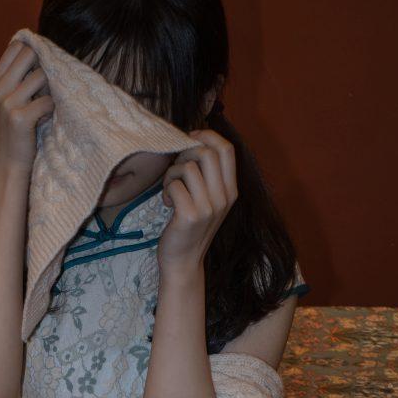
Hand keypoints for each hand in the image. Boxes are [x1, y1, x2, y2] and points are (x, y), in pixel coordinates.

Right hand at [0, 37, 53, 176]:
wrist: (7, 166)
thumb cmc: (11, 133)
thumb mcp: (3, 102)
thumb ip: (14, 79)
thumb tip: (36, 52)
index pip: (15, 47)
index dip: (32, 52)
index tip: (37, 68)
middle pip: (29, 55)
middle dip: (41, 68)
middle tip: (42, 88)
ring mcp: (7, 103)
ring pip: (41, 77)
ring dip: (48, 90)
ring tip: (43, 107)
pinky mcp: (20, 118)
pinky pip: (48, 100)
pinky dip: (50, 109)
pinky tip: (44, 119)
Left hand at [157, 128, 236, 272]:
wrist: (184, 262)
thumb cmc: (190, 228)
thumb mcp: (209, 201)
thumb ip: (208, 176)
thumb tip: (194, 142)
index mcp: (231, 190)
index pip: (227, 149)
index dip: (206, 136)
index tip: (190, 139)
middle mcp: (224, 197)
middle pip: (206, 152)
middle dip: (185, 153)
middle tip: (176, 169)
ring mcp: (209, 207)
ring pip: (188, 167)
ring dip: (172, 173)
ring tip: (170, 189)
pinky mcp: (190, 216)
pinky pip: (175, 185)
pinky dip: (166, 189)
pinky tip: (167, 203)